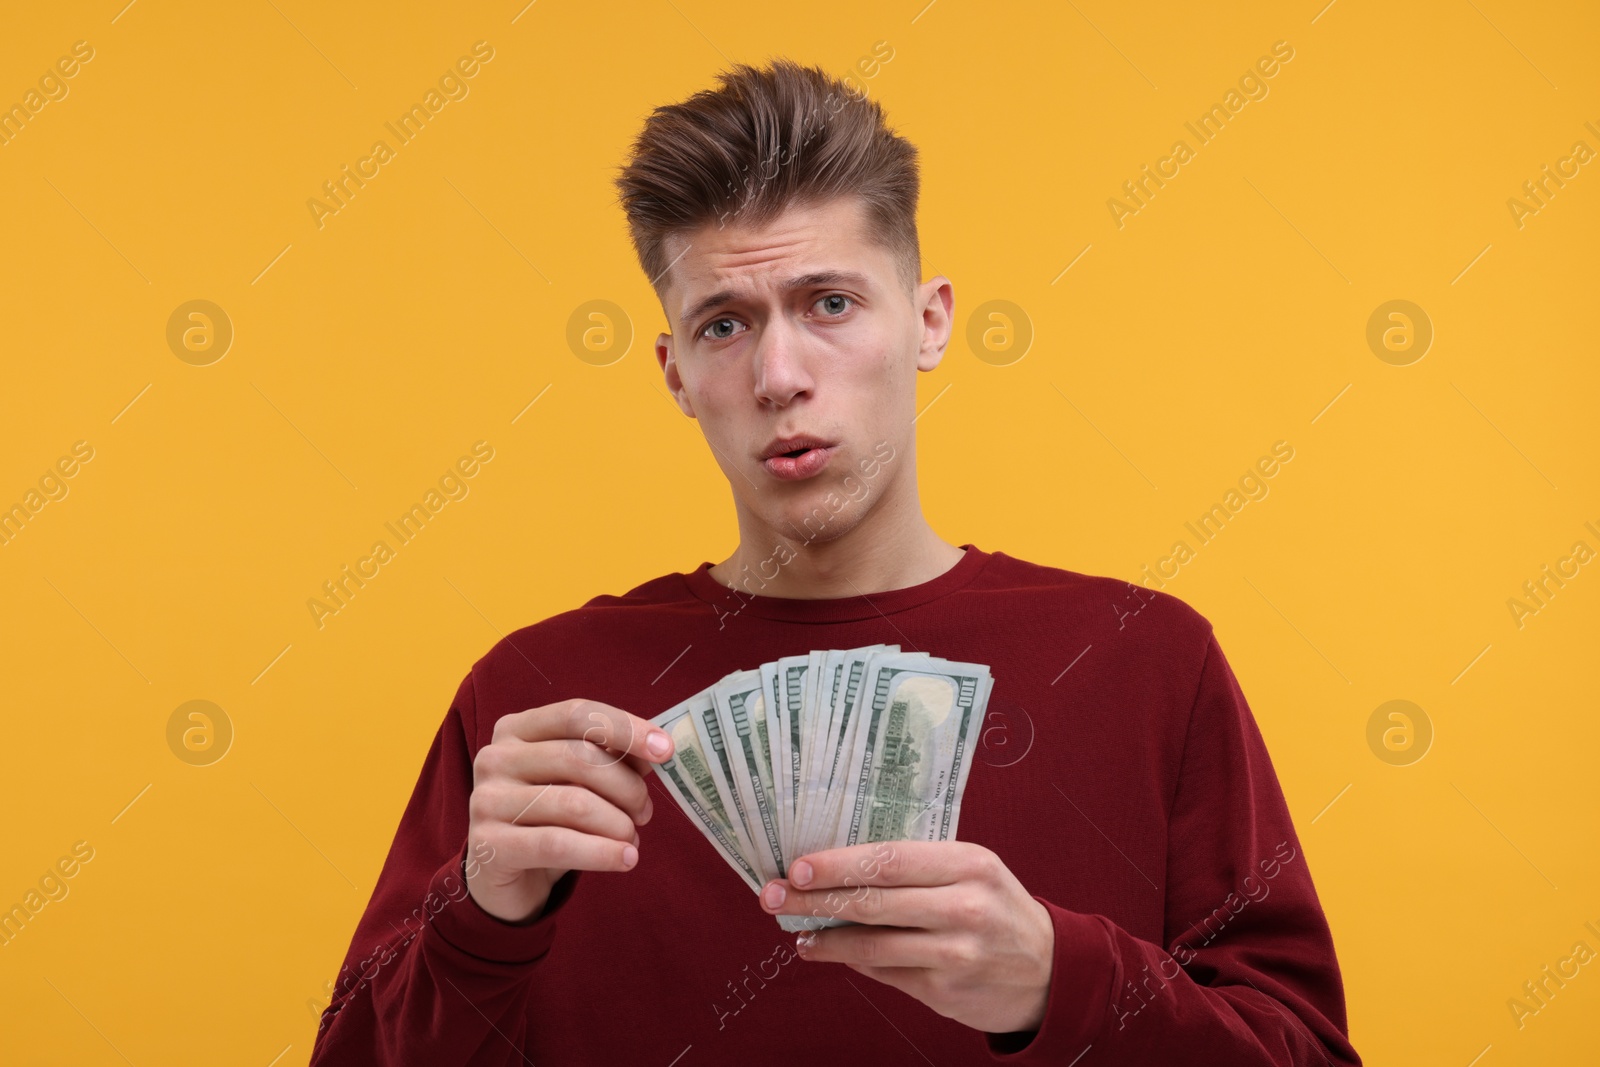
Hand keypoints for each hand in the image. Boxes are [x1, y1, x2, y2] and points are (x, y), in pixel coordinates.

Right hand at [466, 698, 673, 922]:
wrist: (502, 875)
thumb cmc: (547, 817)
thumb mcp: (577, 782)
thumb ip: (610, 758)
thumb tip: (655, 750)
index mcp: (517, 729)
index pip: (577, 714)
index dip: (625, 728)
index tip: (665, 750)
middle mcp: (495, 757)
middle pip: (580, 758)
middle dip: (627, 786)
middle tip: (646, 812)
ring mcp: (486, 800)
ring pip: (574, 803)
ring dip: (618, 824)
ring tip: (633, 839)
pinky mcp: (488, 845)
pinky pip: (558, 844)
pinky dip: (602, 852)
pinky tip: (626, 859)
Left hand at [759, 840, 1054, 1034]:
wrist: (1050, 971)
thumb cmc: (997, 907)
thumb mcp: (972, 870)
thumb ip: (918, 866)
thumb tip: (839, 865)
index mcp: (969, 864)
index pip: (889, 859)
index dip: (837, 864)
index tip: (798, 867)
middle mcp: (964, 908)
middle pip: (873, 902)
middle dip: (815, 900)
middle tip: (773, 897)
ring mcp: (955, 954)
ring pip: (872, 945)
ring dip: (825, 939)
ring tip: (796, 932)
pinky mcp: (945, 992)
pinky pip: (885, 973)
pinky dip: (851, 961)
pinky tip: (829, 951)